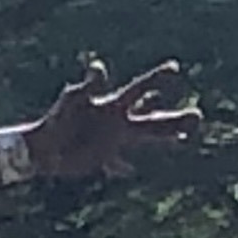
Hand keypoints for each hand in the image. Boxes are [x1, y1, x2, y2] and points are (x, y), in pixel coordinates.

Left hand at [26, 59, 197, 179]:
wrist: (40, 148)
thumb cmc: (56, 120)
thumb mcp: (73, 99)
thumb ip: (88, 86)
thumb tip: (98, 67)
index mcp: (112, 105)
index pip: (140, 88)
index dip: (157, 78)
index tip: (174, 67)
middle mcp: (116, 120)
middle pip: (152, 116)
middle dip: (173, 116)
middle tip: (197, 115)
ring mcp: (111, 139)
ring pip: (144, 137)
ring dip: (165, 138)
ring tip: (185, 136)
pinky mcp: (102, 157)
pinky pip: (116, 163)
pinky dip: (120, 167)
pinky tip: (128, 170)